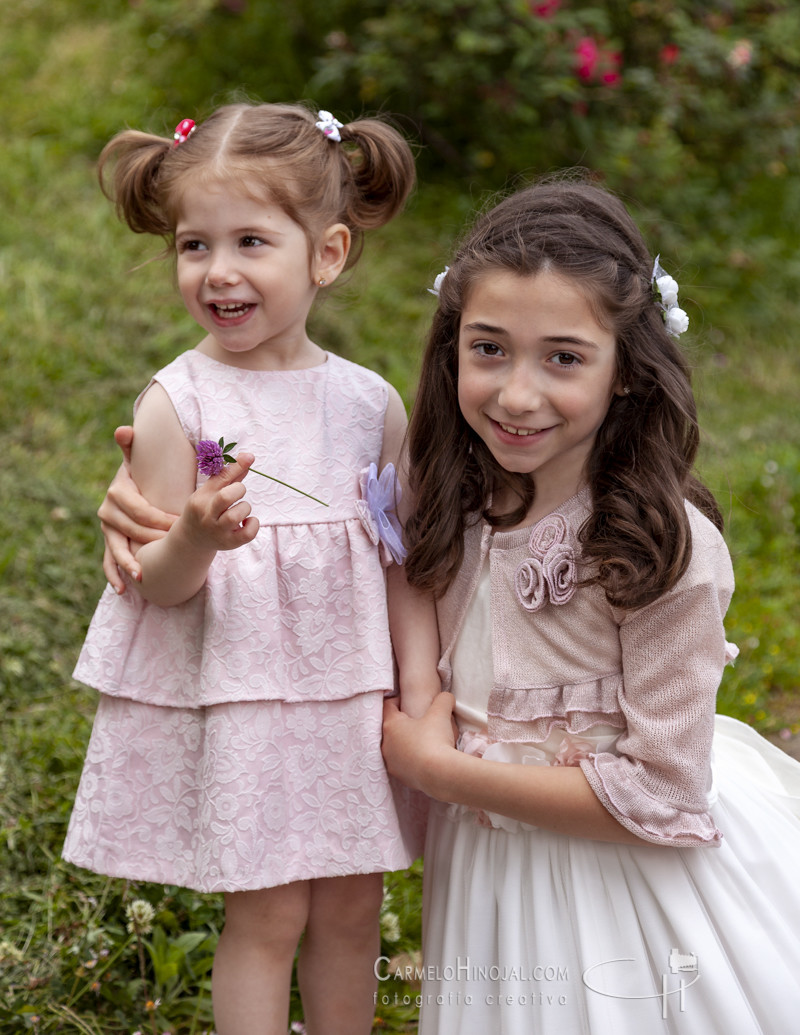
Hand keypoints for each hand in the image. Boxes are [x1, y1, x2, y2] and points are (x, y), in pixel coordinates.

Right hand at [99, 427, 176, 591]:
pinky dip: (113, 575)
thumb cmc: (142, 475)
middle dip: (152, 538)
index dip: (158, 518)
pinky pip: (108, 561)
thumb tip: (124, 429)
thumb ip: (133, 447)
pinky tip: (123, 589)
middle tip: (173, 545)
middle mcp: (108, 511)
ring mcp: (107, 529)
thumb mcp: (137, 461)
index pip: (139, 508)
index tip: (177, 524)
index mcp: (118, 492)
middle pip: (132, 529)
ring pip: (117, 548)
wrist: (132, 487)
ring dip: (129, 562)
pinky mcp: (109, 543)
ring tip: (142, 575)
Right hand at [179, 452, 259, 552]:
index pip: (220, 479)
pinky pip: (248, 534)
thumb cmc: (206, 509)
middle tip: (237, 494)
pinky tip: (247, 522)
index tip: (249, 457)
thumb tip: (249, 456)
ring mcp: (218, 532)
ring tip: (240, 510)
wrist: (193, 539)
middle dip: (239, 490)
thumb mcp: (211, 491)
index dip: (237, 466)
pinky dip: (253, 524)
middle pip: (225, 497)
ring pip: (236, 516)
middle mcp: (207, 516)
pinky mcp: (229, 543)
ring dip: (245, 508)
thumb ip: (230, 475)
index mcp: (200, 499)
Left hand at [381, 692, 457, 796]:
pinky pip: (403, 763)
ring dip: (405, 743)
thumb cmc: (435, 738)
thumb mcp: (441, 712)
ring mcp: (391, 762)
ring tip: (422, 741)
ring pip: (395, 747)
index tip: (409, 701)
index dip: (398, 700)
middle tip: (418, 721)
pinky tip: (424, 758)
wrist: (439, 773)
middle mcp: (386, 744)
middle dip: (402, 723)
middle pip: (391, 727)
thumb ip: (443, 699)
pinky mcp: (399, 777)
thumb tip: (447, 697)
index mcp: (391, 725)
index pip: (388, 705)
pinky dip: (410, 759)